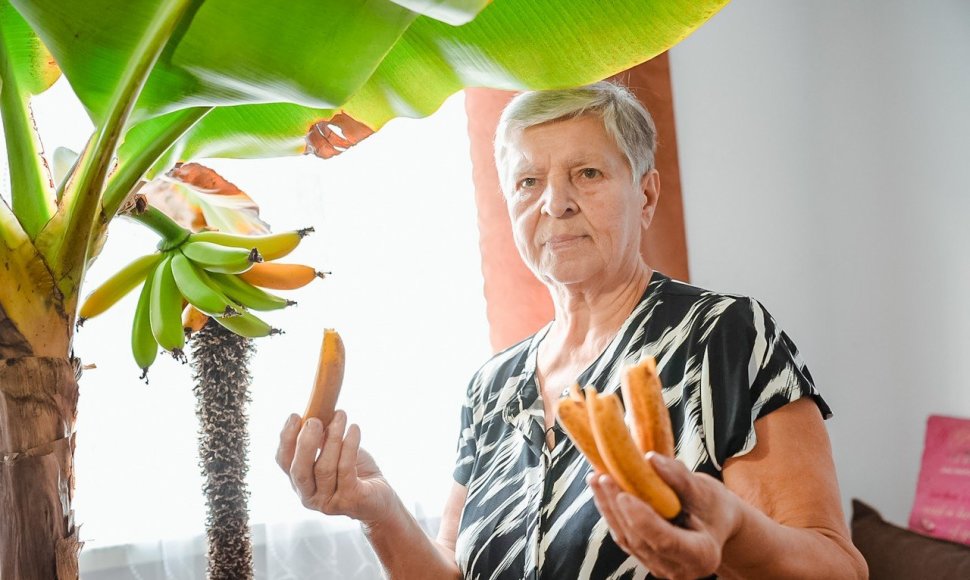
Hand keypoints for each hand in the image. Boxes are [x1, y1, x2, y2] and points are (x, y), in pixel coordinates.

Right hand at [276, 410, 393, 526]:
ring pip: (324, 468)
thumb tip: (316, 412)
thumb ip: (321, 440)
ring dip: (332, 438)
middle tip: (315, 420)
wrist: (381, 498)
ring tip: (341, 416)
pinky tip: (354, 429)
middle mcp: (309, 496)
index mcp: (300, 483)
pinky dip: (349, 445)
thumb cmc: (355, 472)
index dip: (286, 439)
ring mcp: (328, 502)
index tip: (295, 416)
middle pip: (299, 470)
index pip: (284, 462)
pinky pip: (346, 469)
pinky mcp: (349, 500)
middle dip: (305, 443)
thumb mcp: (334, 453)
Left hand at [589, 452, 742, 579]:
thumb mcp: (704, 490)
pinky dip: (611, 511)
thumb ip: (679, 478)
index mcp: (701, 556)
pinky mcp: (644, 557)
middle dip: (618, 508)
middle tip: (603, 477)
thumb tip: (651, 459)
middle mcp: (677, 568)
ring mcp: (658, 566)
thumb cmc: (714, 506)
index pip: (665, 541)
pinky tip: (601, 488)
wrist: (714, 523)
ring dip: (608, 507)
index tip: (624, 495)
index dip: (642, 520)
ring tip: (596, 478)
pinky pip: (623, 535)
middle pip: (640, 539)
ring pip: (626, 538)